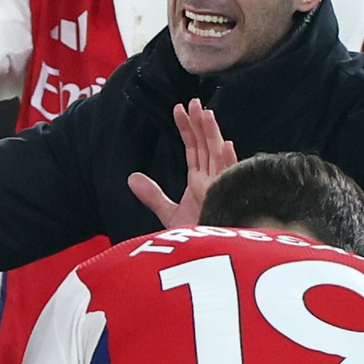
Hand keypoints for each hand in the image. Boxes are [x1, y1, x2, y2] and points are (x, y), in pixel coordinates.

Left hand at [130, 101, 236, 227]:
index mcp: (200, 181)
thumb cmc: (198, 238)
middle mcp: (213, 180)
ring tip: (205, 113)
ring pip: (218, 155)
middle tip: (192, 102)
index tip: (178, 108)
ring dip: (213, 134)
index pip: (193, 148)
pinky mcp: (231, 200)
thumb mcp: (170, 214)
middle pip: (206, 146)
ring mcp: (223, 189)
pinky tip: (226, 144)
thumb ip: (153, 195)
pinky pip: (231, 178)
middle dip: (200, 124)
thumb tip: (131, 177)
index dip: (187, 128)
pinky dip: (229, 162)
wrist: (209, 262)